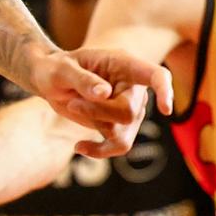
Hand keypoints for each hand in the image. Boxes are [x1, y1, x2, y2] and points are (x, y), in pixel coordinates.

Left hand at [26, 45, 171, 156]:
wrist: (50, 82)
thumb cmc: (57, 68)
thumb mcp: (62, 69)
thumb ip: (83, 79)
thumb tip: (105, 93)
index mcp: (124, 64)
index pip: (156, 76)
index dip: (165, 91)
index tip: (165, 110)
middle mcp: (133, 88)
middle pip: (129, 112)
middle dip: (98, 113)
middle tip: (73, 103)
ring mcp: (129, 108)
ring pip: (123, 133)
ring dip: (94, 124)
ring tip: (74, 107)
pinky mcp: (119, 126)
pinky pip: (119, 147)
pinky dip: (99, 151)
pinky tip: (79, 146)